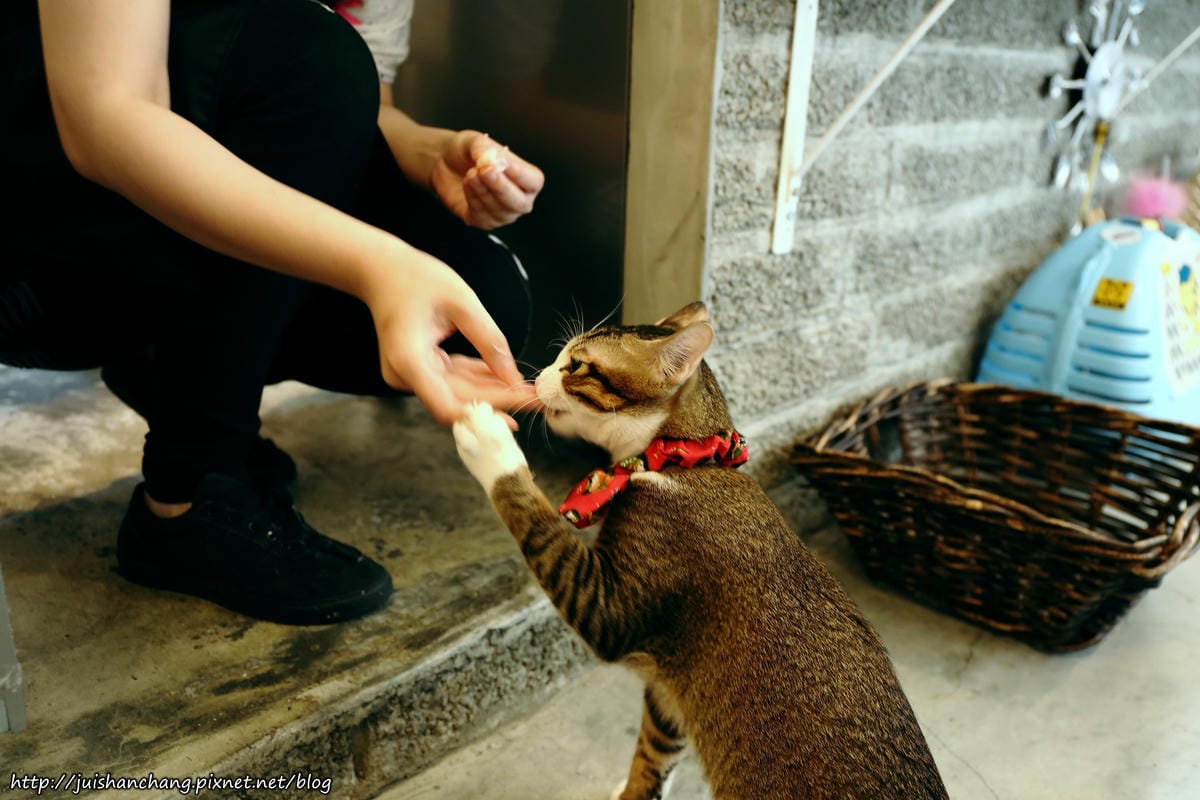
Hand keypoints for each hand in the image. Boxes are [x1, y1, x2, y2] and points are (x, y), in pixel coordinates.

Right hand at [365, 243, 538, 425]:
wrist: (381, 270)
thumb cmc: (417, 278)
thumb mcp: (462, 301)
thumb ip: (489, 341)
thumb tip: (513, 377)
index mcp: (409, 360)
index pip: (449, 406)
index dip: (487, 410)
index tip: (520, 410)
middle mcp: (404, 375)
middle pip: (458, 401)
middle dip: (499, 401)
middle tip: (537, 402)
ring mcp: (407, 375)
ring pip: (458, 392)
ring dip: (492, 391)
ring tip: (527, 391)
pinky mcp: (416, 370)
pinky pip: (451, 379)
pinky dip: (477, 378)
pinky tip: (504, 376)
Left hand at [431, 131, 544, 229]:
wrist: (443, 163)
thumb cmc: (466, 152)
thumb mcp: (474, 141)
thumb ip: (484, 149)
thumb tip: (491, 160)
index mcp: (525, 178)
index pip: (534, 182)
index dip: (520, 174)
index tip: (502, 162)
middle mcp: (518, 199)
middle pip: (520, 203)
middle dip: (501, 188)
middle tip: (484, 171)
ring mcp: (502, 213)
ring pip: (499, 211)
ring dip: (483, 191)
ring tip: (471, 174)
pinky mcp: (483, 221)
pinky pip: (482, 217)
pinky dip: (473, 200)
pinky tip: (467, 185)